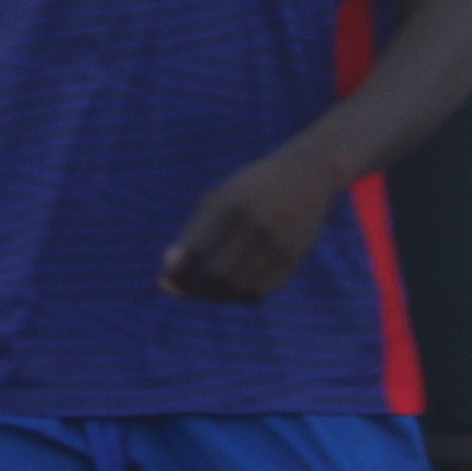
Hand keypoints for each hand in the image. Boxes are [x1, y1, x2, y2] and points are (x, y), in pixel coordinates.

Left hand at [162, 144, 341, 300]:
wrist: (306, 174)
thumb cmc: (248, 189)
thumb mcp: (217, 198)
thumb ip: (192, 232)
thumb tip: (168, 270)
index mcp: (228, 204)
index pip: (197, 250)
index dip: (177, 272)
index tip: (165, 279)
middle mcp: (255, 223)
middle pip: (218, 274)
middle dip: (195, 289)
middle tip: (186, 290)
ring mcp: (279, 240)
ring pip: (241, 287)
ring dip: (218, 296)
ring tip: (208, 291)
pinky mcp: (296, 254)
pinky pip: (264, 290)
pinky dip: (243, 296)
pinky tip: (233, 289)